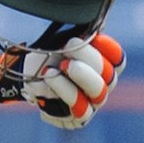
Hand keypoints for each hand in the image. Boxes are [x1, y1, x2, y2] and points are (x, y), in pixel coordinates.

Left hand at [0, 34, 124, 128]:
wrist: (25, 75)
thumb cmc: (49, 56)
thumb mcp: (63, 39)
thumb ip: (82, 32)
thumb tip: (98, 23)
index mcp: (106, 66)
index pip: (117, 59)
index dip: (107, 48)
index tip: (92, 36)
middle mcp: (104, 86)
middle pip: (108, 75)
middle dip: (88, 60)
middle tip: (68, 49)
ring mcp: (93, 104)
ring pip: (97, 92)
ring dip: (79, 77)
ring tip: (57, 67)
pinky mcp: (78, 119)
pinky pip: (78, 109)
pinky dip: (61, 92)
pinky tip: (48, 79)